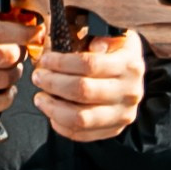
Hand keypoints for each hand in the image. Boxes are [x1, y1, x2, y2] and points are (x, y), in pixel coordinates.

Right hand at [0, 0, 32, 114]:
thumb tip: (3, 16)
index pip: (0, 32)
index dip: (24, 33)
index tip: (36, 32)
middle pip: (6, 57)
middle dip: (18, 51)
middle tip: (16, 47)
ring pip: (3, 81)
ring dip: (15, 72)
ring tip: (9, 64)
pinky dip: (7, 97)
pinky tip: (6, 87)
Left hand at [31, 32, 146, 142]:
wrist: (131, 77)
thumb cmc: (114, 53)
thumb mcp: (114, 35)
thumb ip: (104, 35)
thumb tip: (96, 46)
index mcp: (129, 64)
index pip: (89, 64)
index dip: (61, 63)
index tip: (45, 60)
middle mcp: (130, 91)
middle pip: (82, 91)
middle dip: (53, 83)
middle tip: (38, 77)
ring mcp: (123, 114)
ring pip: (80, 118)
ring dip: (53, 108)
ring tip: (40, 97)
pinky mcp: (114, 129)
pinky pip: (82, 134)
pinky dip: (61, 125)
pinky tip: (52, 113)